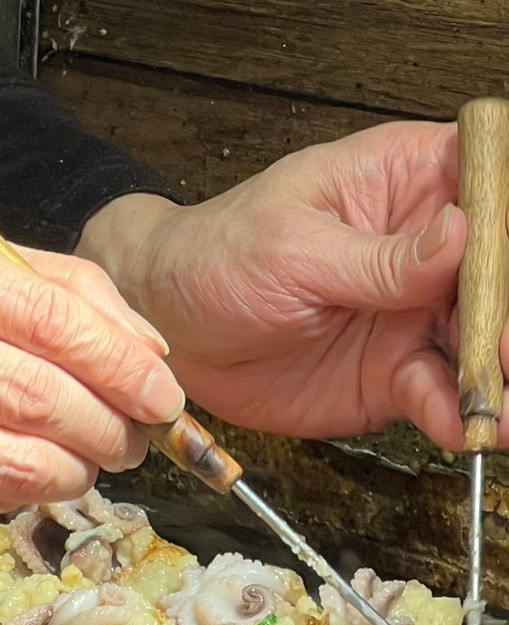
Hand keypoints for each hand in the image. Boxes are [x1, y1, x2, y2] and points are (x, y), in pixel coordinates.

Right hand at [0, 197, 183, 523]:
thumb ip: (35, 282)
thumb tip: (144, 348)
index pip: (50, 314)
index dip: (124, 363)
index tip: (160, 390)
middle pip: (38, 394)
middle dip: (110, 424)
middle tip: (133, 434)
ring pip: (13, 461)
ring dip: (75, 469)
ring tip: (89, 459)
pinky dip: (20, 491)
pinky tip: (29, 474)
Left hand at [82, 121, 508, 450]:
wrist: (166, 326)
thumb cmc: (215, 256)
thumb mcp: (291, 246)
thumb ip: (379, 257)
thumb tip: (461, 235)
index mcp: (411, 182)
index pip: (493, 184)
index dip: (504, 223)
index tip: (502, 268)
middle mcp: (429, 250)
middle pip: (499, 276)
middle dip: (506, 318)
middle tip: (505, 352)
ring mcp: (416, 314)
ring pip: (482, 342)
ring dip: (495, 376)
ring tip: (501, 408)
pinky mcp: (393, 372)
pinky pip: (439, 394)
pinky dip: (456, 413)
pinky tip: (464, 425)